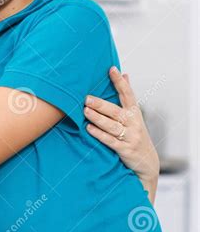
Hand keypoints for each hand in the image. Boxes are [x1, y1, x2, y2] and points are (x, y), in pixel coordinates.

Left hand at [84, 67, 159, 183]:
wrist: (147, 162)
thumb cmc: (135, 134)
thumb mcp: (135, 116)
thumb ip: (127, 97)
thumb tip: (125, 74)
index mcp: (135, 112)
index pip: (128, 94)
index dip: (120, 82)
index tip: (112, 69)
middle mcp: (134, 123)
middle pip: (116, 111)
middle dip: (101, 104)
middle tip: (87, 98)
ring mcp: (130, 137)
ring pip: (112, 126)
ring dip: (98, 118)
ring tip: (85, 111)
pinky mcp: (125, 149)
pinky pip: (110, 141)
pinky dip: (99, 134)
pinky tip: (89, 129)